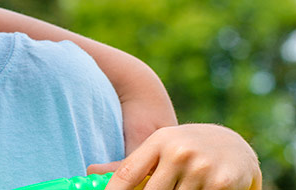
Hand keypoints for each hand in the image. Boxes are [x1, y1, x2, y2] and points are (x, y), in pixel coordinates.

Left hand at [90, 123, 261, 189]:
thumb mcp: (159, 148)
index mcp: (159, 141)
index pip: (127, 174)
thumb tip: (90, 172)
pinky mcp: (223, 183)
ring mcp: (201, 167)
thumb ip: (128, 165)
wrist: (234, 145)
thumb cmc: (186, 148)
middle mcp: (179, 152)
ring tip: (179, 188)